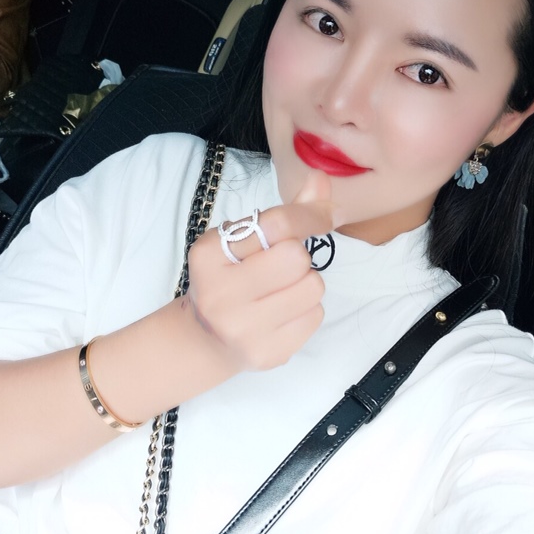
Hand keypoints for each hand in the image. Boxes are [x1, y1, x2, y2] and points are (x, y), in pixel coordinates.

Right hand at [187, 170, 339, 371]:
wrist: (205, 338)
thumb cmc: (229, 278)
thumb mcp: (242, 239)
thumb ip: (284, 211)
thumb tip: (320, 180)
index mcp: (209, 255)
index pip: (276, 224)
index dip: (311, 214)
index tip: (329, 213)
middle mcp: (220, 294)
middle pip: (297, 258)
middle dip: (299, 258)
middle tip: (281, 267)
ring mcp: (243, 329)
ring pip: (313, 288)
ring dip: (306, 283)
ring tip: (281, 290)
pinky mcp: (267, 354)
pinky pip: (315, 317)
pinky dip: (307, 309)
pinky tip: (282, 312)